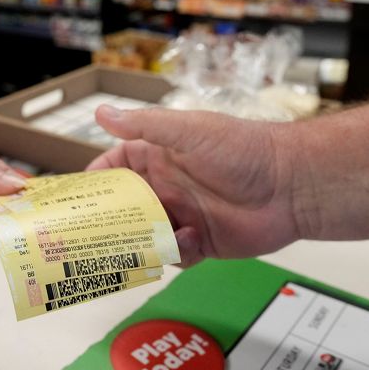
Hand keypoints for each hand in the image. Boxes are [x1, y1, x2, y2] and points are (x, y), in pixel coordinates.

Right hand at [87, 105, 300, 264]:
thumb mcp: (189, 131)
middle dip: (109, 222)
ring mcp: (182, 215)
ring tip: (144, 240)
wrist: (292, 185)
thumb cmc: (243, 149)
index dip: (94, 184)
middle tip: (93, 234)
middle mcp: (166, 187)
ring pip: (145, 237)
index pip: (114, 169)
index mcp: (158, 157)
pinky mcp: (201, 242)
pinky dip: (176, 253)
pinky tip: (190, 240)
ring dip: (142, 241)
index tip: (76, 199)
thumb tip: (102, 113)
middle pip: (124, 209)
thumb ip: (144, 126)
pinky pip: (175, 255)